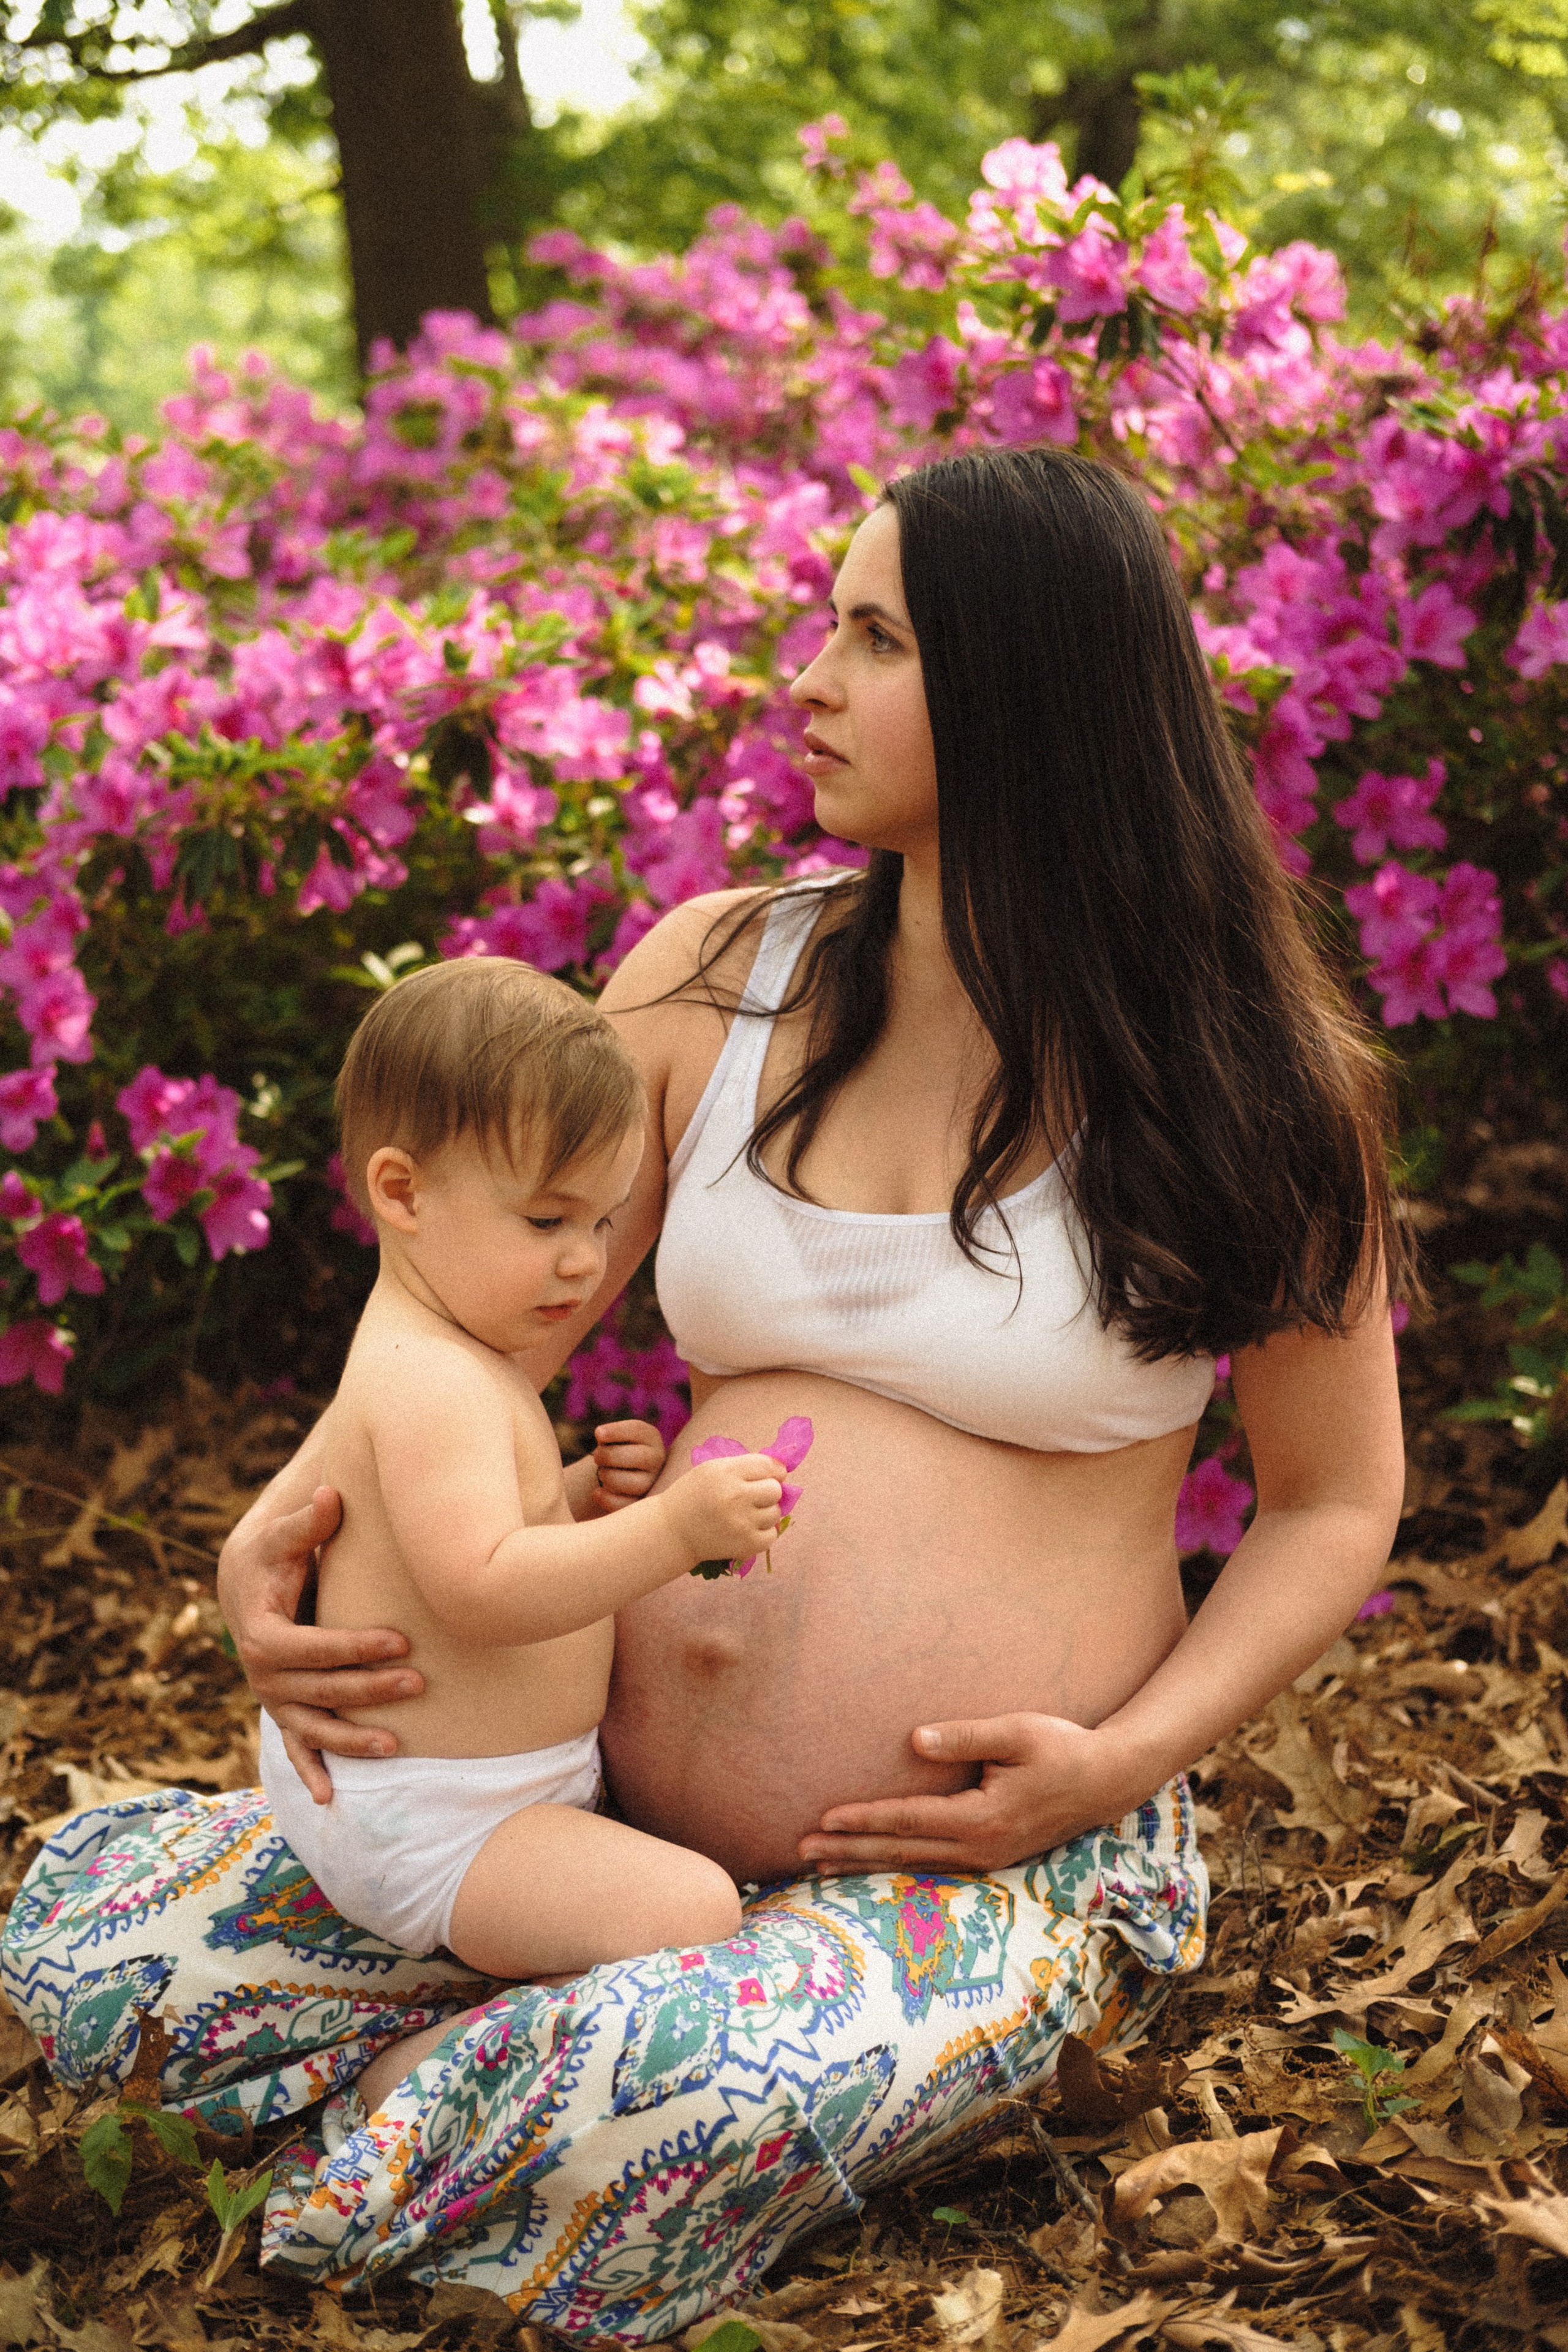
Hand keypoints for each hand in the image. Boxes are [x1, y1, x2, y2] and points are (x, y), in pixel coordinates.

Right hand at [220, 1482, 424, 1799]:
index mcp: (261, 1634)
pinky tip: (330, 1799)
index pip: (311, 1648)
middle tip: (419, 1684)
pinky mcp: (286, 1709)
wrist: (246, 1584)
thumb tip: (332, 1493)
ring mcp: (274, 1698)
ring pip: (313, 1727)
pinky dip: (311, 1771)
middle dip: (368, 1691)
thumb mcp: (282, 1536)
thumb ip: (307, 1521)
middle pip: (320, 1690)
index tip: (400, 1641)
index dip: (353, 1646)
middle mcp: (263, 1674)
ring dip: (350, 1742)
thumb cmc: (273, 1555)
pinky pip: (296, 1747)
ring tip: (396, 1747)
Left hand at [592, 1419, 666, 1511]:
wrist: (622, 1473)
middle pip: (638, 1457)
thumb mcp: (615, 1438)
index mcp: (650, 1437)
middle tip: (597, 1457)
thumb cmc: (615, 1450)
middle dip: (609, 1456)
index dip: (616, 1431)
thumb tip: (601, 1436)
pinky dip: (607, 1498)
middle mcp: (657, 1459)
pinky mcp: (643, 1502)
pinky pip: (627, 1504)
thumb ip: (608, 1436)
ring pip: (634, 1483)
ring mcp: (653, 1482)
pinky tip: (598, 1492)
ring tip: (602, 1473)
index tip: (598, 1433)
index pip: (637, 1430)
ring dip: (609, 1477)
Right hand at [660, 1454, 782, 1564]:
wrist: (672, 1531)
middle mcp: (736, 1497)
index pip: (768, 1466)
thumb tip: (781, 1470)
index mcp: (726, 1473)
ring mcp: (743, 1523)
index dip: (773, 1470)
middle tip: (751, 1496)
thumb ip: (745, 1466)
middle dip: (767, 1491)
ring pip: (775, 1512)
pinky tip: (747, 1529)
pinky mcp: (746, 1545)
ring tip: (745, 1514)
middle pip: (775, 1490)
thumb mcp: (712, 1469)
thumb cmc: (692, 1495)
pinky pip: (772, 1535)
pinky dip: (764, 1532)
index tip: (767, 1476)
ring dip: (765, 1512)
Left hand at [797, 1713, 1154, 1874]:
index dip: (864, 1820)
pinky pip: (932, 1865)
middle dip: (848, 1852)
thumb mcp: (1018, 1732)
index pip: (909, 1820)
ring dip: (865, 1864)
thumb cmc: (1063, 1748)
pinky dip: (896, 1865)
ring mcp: (987, 1858)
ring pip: (913, 1864)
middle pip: (901, 1851)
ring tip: (820, 1865)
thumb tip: (915, 1740)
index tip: (823, 1820)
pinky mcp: (992, 1856)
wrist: (1110, 1780)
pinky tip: (872, 1864)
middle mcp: (980, 1847)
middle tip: (799, 1852)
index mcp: (982, 1818)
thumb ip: (965, 1736)